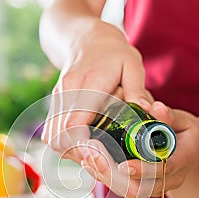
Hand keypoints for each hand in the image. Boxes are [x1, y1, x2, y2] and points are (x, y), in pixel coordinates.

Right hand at [41, 21, 153, 162]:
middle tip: (100, 161)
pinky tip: (82, 144)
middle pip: (59, 137)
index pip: (74, 125)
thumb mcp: (132, 63)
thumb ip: (137, 89)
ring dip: (69, 151)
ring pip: (51, 137)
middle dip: (76, 155)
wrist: (84, 36)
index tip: (99, 158)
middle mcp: (67, 92)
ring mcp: (58, 98)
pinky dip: (63, 143)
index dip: (83, 148)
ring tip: (93, 155)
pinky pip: (51, 130)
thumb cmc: (112, 51)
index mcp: (88, 85)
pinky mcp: (55, 102)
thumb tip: (146, 110)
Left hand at [80, 102, 198, 197]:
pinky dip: (109, 179)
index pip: (162, 170)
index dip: (142, 170)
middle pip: (140, 189)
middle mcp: (170, 180)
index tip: (122, 165)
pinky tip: (93, 164)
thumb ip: (168, 115)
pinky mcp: (147, 188)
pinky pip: (127, 189)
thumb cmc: (187, 130)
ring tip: (88, 160)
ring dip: (107, 179)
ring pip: (130, 192)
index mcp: (182, 161)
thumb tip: (152, 106)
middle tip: (93, 159)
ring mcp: (159, 187)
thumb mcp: (182, 119)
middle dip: (114, 178)